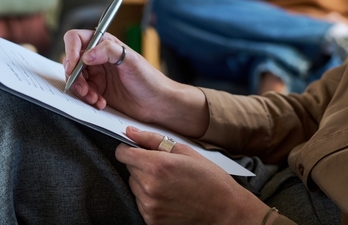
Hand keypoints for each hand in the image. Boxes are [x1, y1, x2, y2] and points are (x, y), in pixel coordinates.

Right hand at [63, 30, 208, 137]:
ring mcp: (97, 75)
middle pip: (72, 62)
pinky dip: (87, 99)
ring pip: (75, 79)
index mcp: (104, 44)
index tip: (74, 66)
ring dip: (81, 90)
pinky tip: (100, 102)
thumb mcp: (131, 60)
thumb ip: (108, 51)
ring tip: (94, 98)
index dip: (70, 51)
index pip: (76, 39)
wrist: (157, 104)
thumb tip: (86, 55)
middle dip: (75, 76)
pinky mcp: (98, 90)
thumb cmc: (149, 79)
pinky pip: (83, 93)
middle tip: (84, 88)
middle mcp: (98, 57)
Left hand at [115, 127, 272, 224]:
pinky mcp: (151, 219)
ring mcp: (149, 206)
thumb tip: (131, 132)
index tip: (136, 149)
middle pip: (129, 169)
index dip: (128, 148)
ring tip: (168, 182)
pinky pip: (140, 202)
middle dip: (141, 165)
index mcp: (157, 165)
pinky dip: (149, 197)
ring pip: (134, 185)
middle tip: (164, 168)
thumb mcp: (183, 151)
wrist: (225, 210)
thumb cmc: (209, 179)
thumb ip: (152, 139)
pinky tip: (168, 195)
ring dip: (144, 181)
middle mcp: (150, 187)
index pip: (122, 153)